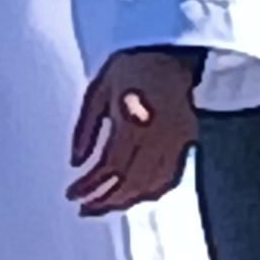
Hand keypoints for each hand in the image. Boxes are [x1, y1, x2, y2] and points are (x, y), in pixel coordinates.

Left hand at [69, 47, 200, 214]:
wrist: (170, 51)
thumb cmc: (130, 66)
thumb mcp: (98, 90)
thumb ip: (86, 128)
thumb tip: (76, 163)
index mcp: (133, 118)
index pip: (112, 166)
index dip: (91, 186)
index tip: (72, 195)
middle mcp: (159, 134)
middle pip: (133, 182)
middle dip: (105, 201)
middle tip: (84, 208)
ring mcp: (178, 140)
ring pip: (153, 185)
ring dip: (126, 201)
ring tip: (102, 206)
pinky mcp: (188, 142)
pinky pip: (170, 177)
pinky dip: (150, 192)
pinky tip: (132, 195)